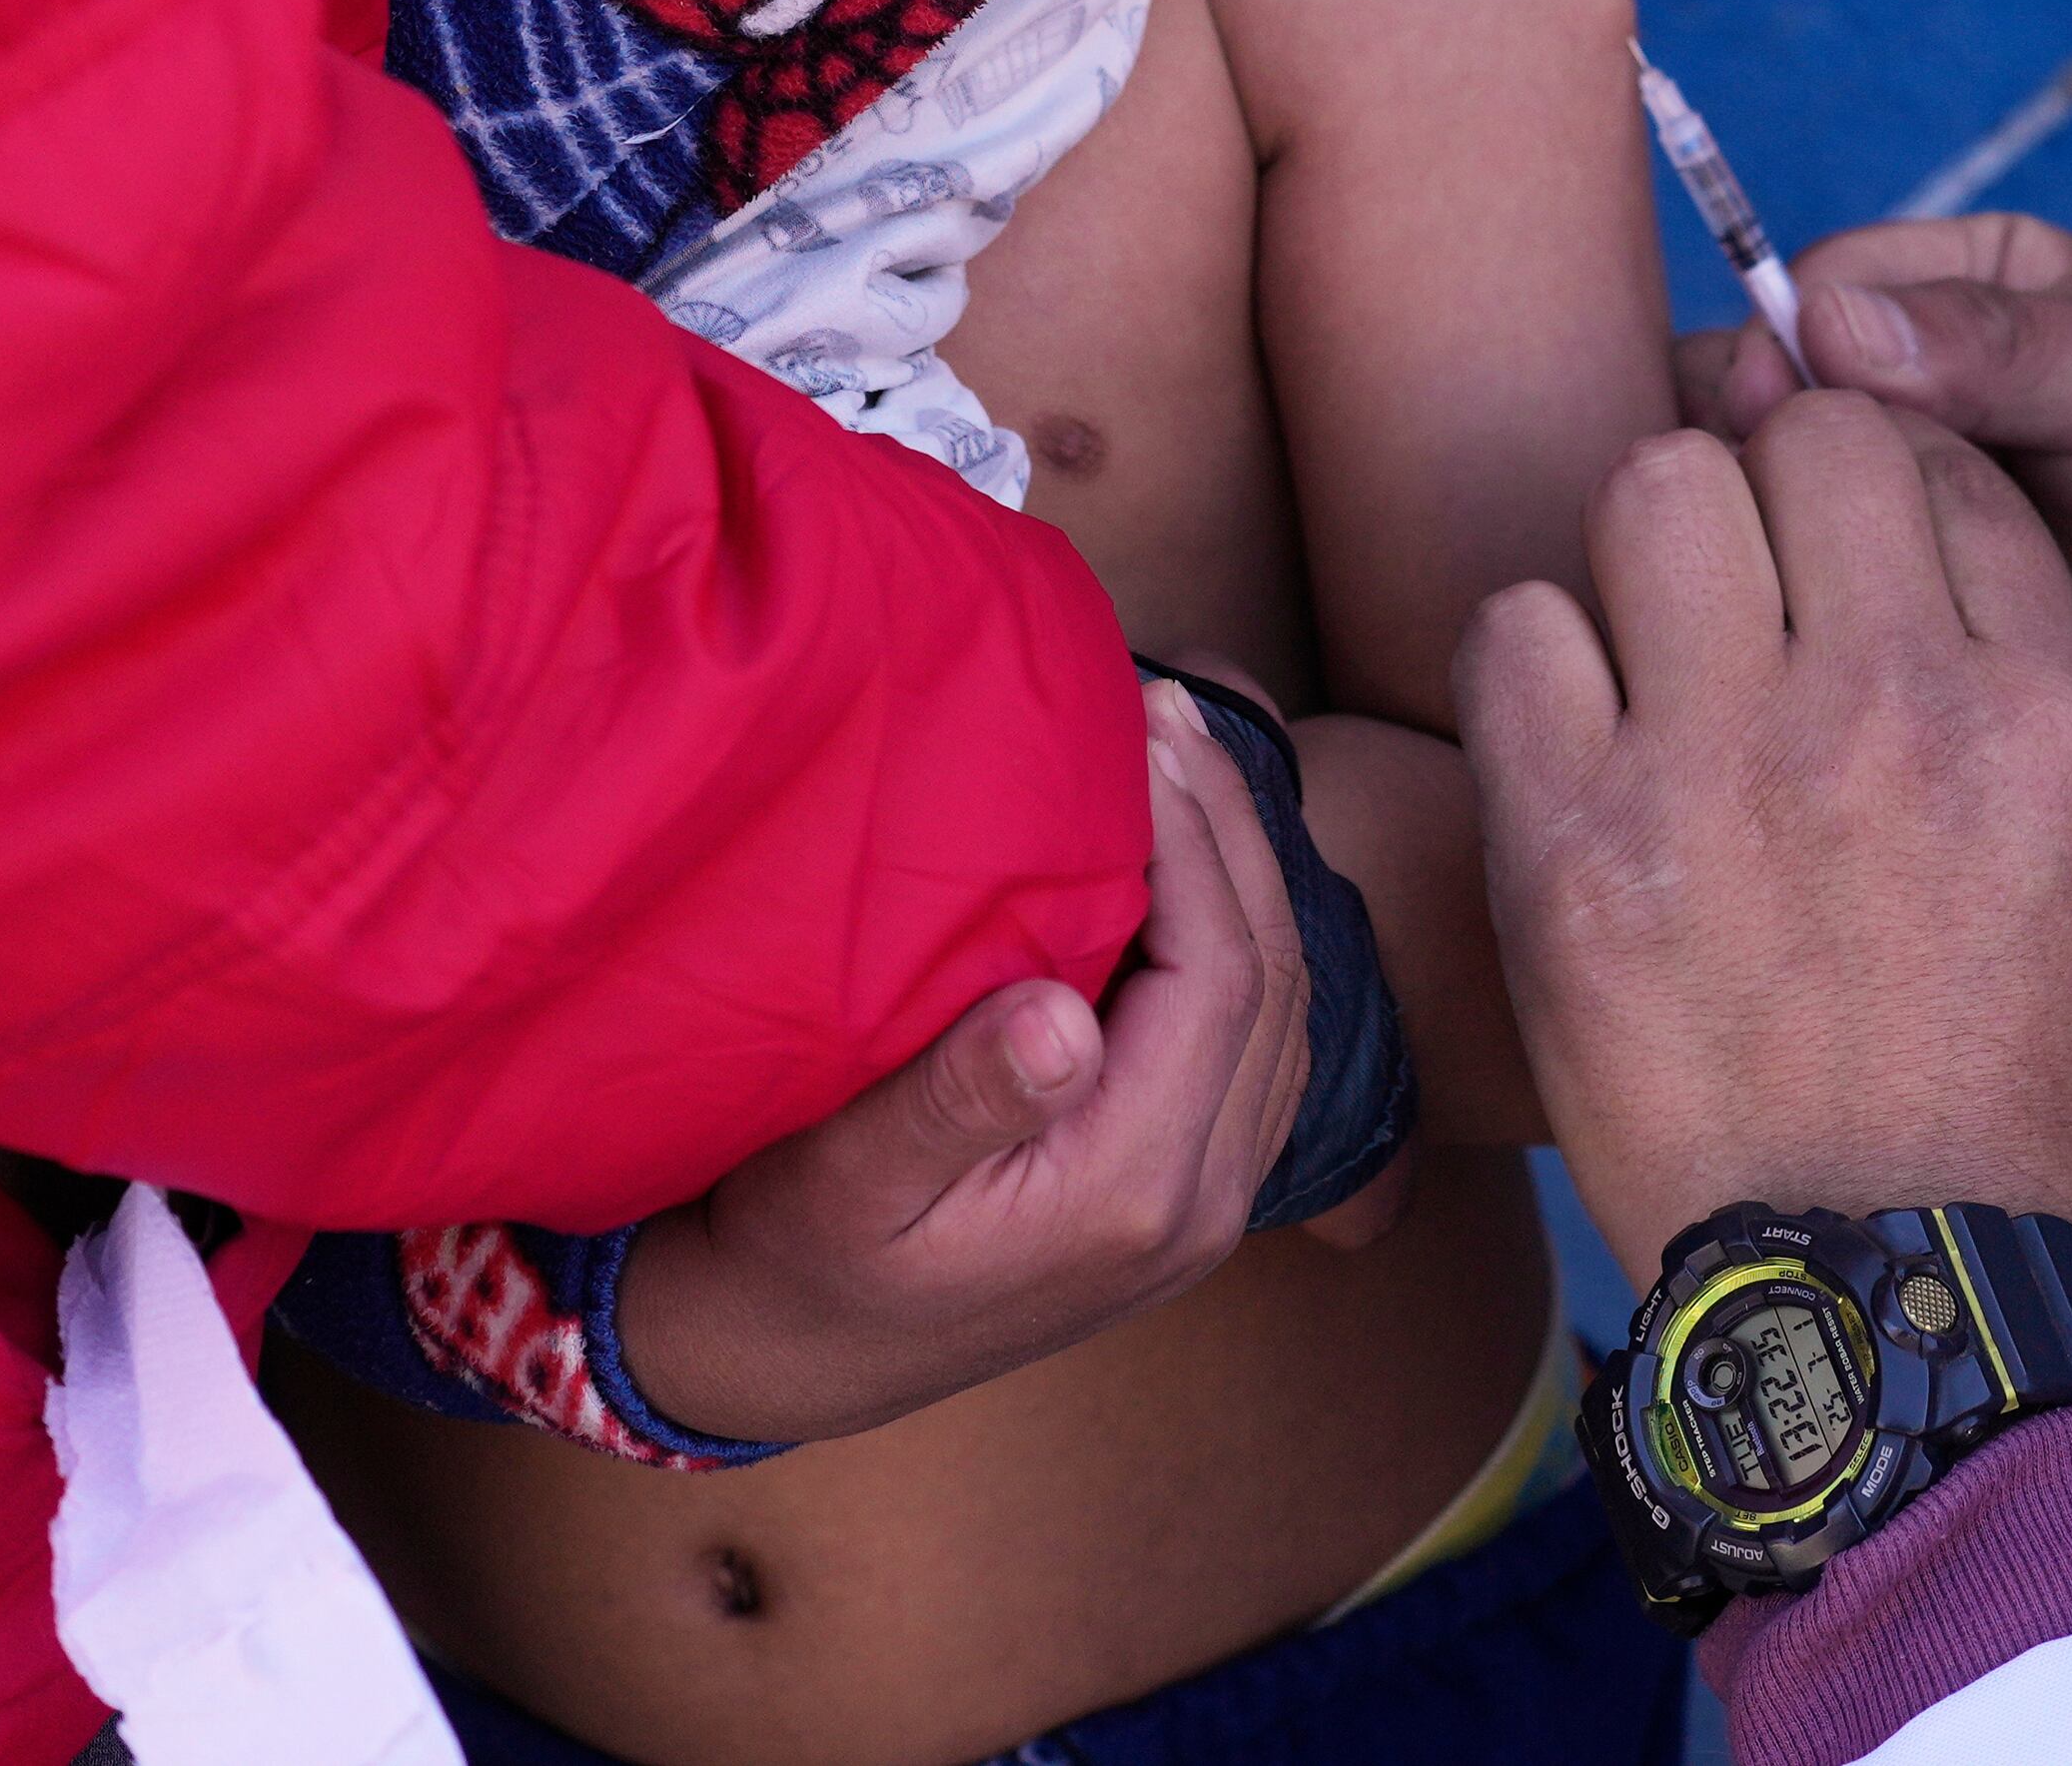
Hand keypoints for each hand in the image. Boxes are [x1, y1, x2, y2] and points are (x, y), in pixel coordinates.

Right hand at [614, 680, 1314, 1442]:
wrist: (789, 1365)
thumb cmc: (794, 1262)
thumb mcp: (843, 1182)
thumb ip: (958, 1101)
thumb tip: (1067, 1017)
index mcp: (1134, 1191)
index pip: (1222, 979)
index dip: (1198, 840)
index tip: (1144, 729)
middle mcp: (1203, 1203)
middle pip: (1274, 979)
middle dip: (1231, 829)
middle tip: (1171, 707)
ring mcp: (1210, 1203)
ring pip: (1282, 1006)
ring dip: (1246, 872)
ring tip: (1182, 755)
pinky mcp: (1191, 1191)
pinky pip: (1257, 1041)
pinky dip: (1238, 935)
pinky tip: (1186, 861)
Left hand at [1457, 396, 2071, 1285]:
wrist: (1889, 1291)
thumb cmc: (2003, 1082)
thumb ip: (2002, 673)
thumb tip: (1893, 527)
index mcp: (2041, 704)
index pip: (1940, 456)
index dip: (1877, 484)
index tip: (1843, 550)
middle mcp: (1893, 704)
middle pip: (1801, 433)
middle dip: (1768, 490)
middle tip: (1747, 594)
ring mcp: (1726, 766)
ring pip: (1652, 486)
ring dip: (1650, 555)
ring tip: (1658, 659)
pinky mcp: (1575, 844)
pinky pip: (1513, 627)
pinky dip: (1537, 664)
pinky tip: (1576, 744)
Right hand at [1681, 217, 2071, 887]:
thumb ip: (2007, 349)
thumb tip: (1828, 322)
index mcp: (1972, 301)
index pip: (1814, 290)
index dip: (1787, 339)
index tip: (1788, 396)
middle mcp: (1916, 414)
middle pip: (1760, 404)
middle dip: (1756, 449)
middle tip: (1786, 504)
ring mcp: (1904, 540)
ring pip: (1765, 526)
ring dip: (1766, 551)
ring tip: (1807, 590)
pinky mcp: (1911, 658)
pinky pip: (1812, 642)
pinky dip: (1794, 650)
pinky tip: (1811, 668)